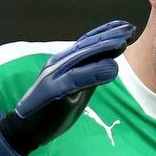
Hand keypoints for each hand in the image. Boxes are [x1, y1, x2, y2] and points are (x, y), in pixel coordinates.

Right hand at [0, 20, 135, 155]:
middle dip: (108, 36)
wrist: (27, 129)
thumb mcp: (77, 90)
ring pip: (81, 57)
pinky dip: (94, 72)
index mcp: (63, 62)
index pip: (86, 42)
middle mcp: (58, 64)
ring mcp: (54, 76)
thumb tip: (111, 62)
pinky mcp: (53, 91)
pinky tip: (112, 69)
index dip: (105, 32)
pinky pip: (76, 79)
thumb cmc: (52, 110)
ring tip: (122, 43)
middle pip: (86, 46)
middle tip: (129, 29)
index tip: (126, 26)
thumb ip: (90, 75)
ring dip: (102, 49)